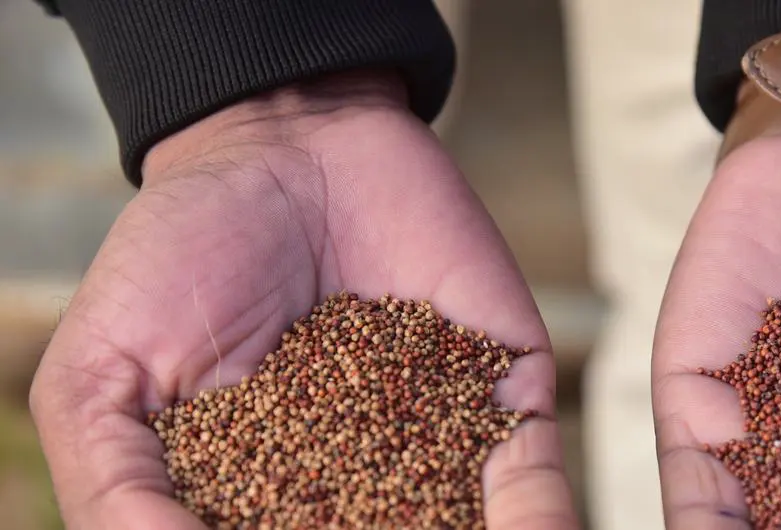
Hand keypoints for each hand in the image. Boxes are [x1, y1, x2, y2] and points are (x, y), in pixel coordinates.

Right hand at [29, 71, 576, 529]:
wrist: (281, 138)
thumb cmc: (179, 254)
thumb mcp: (100, 382)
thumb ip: (121, 491)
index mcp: (271, 495)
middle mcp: (363, 477)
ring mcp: (439, 432)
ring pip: (465, 525)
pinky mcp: (499, 380)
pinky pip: (527, 461)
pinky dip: (535, 509)